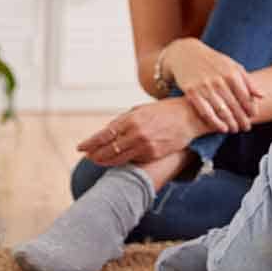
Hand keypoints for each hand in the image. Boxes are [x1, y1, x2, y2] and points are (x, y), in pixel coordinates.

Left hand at [78, 98, 200, 165]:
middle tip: (88, 156)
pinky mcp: (154, 154)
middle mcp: (136, 133)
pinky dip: (124, 161)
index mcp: (131, 119)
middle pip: (108, 149)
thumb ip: (124, 120)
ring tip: (98, 161)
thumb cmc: (165, 110)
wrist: (190, 116)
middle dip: (95, 154)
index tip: (81, 148)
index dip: (90, 143)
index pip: (104, 134)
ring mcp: (145, 145)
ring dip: (106, 161)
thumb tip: (107, 132)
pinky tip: (118, 160)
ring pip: (118, 158)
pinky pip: (133, 160)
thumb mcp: (141, 110)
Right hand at [162, 38, 264, 132]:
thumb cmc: (214, 62)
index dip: (251, 108)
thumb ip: (248, 81)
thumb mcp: (233, 66)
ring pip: (221, 111)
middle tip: (246, 128)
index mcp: (231, 73)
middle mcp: (219, 80)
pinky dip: (215, 122)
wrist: (186, 54)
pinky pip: (205, 112)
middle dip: (242, 119)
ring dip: (231, 123)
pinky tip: (222, 129)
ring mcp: (205, 87)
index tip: (254, 116)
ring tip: (236, 130)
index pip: (245, 96)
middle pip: (235, 105)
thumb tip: (262, 96)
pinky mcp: (192, 92)